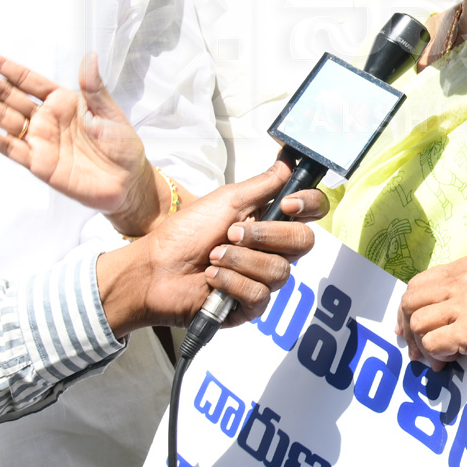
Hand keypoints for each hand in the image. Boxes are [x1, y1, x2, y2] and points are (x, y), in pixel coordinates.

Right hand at [0, 49, 165, 234]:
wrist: (127, 183)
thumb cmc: (122, 145)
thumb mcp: (110, 113)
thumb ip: (93, 88)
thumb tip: (89, 56)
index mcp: (63, 100)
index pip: (26, 79)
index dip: (2, 66)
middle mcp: (45, 118)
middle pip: (6, 94)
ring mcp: (39, 140)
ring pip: (2, 117)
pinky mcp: (38, 163)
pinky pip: (10, 148)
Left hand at [97, 160, 324, 331]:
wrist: (155, 270)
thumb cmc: (184, 233)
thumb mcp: (225, 201)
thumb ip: (263, 184)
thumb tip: (289, 161)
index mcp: (268, 221)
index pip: (311, 212)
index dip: (309, 205)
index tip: (287, 204)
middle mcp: (270, 249)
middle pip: (303, 242)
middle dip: (265, 235)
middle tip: (231, 233)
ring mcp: (262, 278)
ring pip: (279, 270)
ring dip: (239, 260)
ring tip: (212, 256)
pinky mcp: (250, 305)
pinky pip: (259, 294)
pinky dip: (230, 282)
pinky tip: (212, 278)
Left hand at [396, 257, 466, 382]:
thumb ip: (453, 298)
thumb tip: (414, 318)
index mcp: (465, 268)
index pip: (417, 283)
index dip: (406, 309)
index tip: (405, 329)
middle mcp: (464, 280)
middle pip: (410, 301)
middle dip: (407, 329)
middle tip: (415, 351)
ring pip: (418, 323)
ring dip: (423, 347)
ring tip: (439, 359)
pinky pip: (432, 343)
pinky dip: (436, 356)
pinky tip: (451, 361)